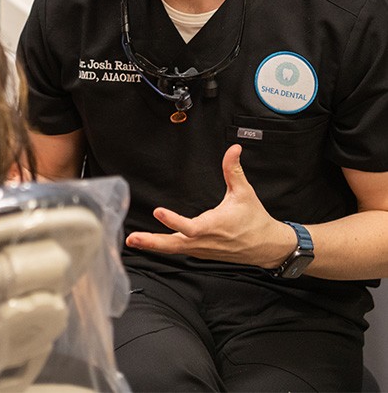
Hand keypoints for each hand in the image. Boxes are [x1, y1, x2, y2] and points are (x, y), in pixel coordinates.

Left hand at [125, 144, 295, 267]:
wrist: (267, 247)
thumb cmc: (255, 221)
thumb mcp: (244, 192)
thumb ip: (234, 170)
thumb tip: (233, 149)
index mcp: (214, 226)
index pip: (190, 226)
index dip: (173, 220)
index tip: (158, 211)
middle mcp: (204, 241)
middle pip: (174, 244)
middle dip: (152, 242)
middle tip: (133, 239)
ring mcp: (202, 249)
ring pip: (174, 249)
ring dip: (153, 245)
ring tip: (133, 240)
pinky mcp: (201, 251)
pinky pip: (179, 249)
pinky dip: (163, 247)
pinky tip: (150, 242)